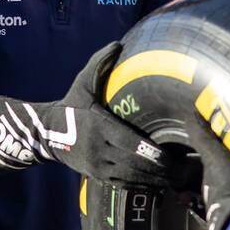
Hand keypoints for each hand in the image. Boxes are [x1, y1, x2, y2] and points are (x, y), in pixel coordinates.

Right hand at [0, 41, 171, 186]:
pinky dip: (143, 187)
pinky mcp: (97, 176)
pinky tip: (160, 186)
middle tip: (183, 171)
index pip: (127, 143)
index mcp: (99, 126)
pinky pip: (123, 185)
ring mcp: (97, 165)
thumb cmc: (71, 105)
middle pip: (133, 165)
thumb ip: (100, 63)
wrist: (47, 133)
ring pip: (130, 178)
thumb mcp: (83, 83)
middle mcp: (98, 149)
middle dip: (159, 170)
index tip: (168, 157)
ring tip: (177, 181)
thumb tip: (118, 43)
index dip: (149, 152)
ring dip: (155, 181)